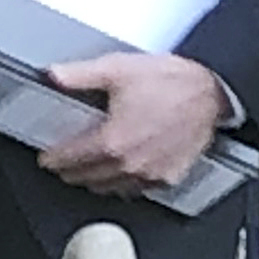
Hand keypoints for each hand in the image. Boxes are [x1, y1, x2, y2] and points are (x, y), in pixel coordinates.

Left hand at [37, 53, 231, 195]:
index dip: (53, 159)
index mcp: (112, 140)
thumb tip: (54, 74)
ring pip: (109, 188)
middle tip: (62, 165)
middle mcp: (129, 163)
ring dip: (94, 181)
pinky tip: (119, 175)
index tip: (47, 159)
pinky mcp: (168, 177)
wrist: (211, 92)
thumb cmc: (173, 82)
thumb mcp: (118, 69)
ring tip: (86, 171)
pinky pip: (137, 190)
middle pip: (87, 177)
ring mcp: (149, 173)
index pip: (71, 158)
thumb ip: (80, 75)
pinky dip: (123, 185)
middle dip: (70, 171)